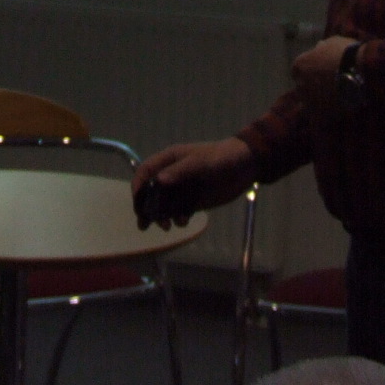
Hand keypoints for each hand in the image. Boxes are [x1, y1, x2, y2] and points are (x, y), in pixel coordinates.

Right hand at [131, 138, 256, 228]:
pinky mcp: (193, 201)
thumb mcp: (200, 162)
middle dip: (147, 208)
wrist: (246, 166)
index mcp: (170, 160)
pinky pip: (179, 211)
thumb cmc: (221, 158)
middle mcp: (172, 174)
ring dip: (161, 216)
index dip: (138, 186)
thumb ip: (180, 171)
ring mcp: (183, 189)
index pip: (145, 172)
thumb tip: (159, 181)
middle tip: (145, 224)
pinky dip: (177, 218)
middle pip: (151, 192)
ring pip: (164, 204)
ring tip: (167, 226)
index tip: (138, 203)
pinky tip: (184, 221)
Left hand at [290, 35, 357, 115]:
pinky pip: (320, 119)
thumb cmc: (344, 52)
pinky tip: (336, 112)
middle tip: (328, 87)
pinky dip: (326, 116)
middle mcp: (299, 84)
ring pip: (310, 105)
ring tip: (333, 102)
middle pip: (302, 88)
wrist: (357, 71)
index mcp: (299, 65)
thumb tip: (319, 48)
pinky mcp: (320, 115)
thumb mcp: (332, 42)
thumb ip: (322, 47)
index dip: (310, 71)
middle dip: (312, 87)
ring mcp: (308, 101)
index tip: (320, 72)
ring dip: (318, 103)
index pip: (298, 71)